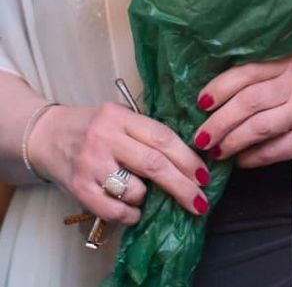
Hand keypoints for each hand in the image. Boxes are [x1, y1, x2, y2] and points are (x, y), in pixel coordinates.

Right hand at [30, 103, 209, 224]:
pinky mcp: (78, 188)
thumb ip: (145, 134)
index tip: (204, 175)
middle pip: (153, 164)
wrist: (46, 135)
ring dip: (148, 198)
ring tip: (148, 196)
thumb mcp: (119, 118)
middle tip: (199, 200)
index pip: (162, 137)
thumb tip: (185, 160)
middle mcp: (106, 138)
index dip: (187, 157)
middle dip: (181, 185)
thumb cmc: (91, 128)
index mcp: (121, 117)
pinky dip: (130, 215)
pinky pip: (112, 209)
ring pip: (134, 189)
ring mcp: (90, 164)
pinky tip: (134, 212)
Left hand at [193, 55, 291, 167]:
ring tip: (216, 150)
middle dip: (219, 121)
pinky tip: (240, 160)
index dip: (220, 87)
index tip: (201, 103)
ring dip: (231, 141)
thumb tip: (209, 102)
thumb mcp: (287, 77)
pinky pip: (271, 151)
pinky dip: (250, 158)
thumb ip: (257, 81)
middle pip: (249, 101)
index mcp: (288, 63)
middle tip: (201, 136)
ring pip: (258, 126)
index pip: (248, 71)